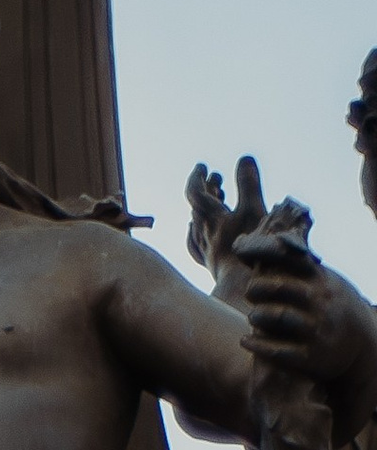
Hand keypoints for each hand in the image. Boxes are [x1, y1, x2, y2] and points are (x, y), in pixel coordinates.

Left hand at [186, 153, 275, 291]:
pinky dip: (197, 234)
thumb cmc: (250, 252)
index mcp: (212, 220)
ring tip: (214, 198)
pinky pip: (198, 247)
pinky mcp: (212, 267)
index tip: (203, 167)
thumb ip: (248, 184)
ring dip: (204, 210)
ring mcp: (207, 252)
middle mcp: (205, 236)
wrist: (243, 291)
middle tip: (216, 177)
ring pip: (198, 227)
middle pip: (198, 209)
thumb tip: (244, 158)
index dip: (198, 178)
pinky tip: (196, 231)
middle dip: (206, 190)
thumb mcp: (253, 212)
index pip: (195, 194)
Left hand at [239, 241, 376, 398]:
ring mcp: (315, 329)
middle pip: (281, 287)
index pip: (293, 261)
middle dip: (258, 287)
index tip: (254, 262)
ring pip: (280, 316)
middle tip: (249, 292)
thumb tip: (276, 242)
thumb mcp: (328, 281)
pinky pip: (278, 351)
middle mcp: (320, 302)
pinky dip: (258, 345)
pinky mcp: (309, 356)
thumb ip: (304, 267)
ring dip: (258, 315)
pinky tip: (244, 340)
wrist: (362, 344)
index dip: (269, 259)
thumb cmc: (335, 307)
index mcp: (322, 281)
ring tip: (252, 317)